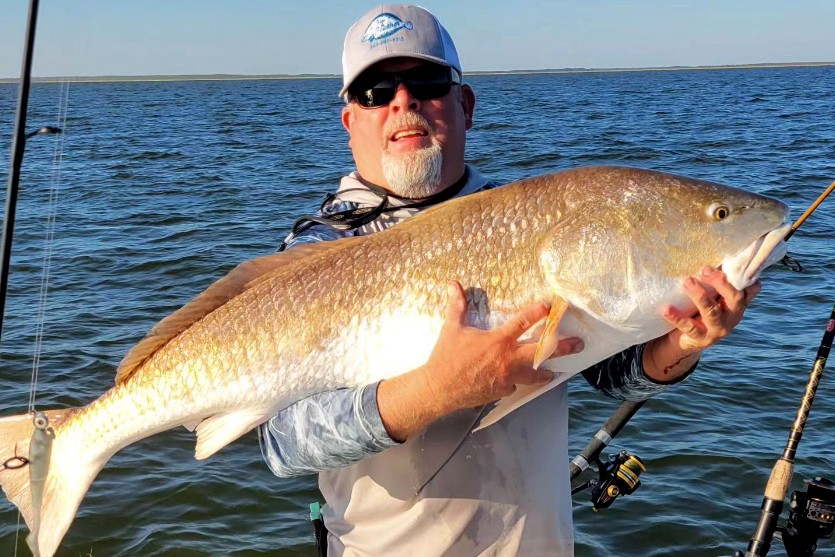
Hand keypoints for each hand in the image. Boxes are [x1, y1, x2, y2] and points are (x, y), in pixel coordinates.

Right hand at [377, 281, 583, 440]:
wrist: (440, 388)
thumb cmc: (446, 357)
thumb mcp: (451, 328)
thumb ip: (457, 306)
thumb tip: (454, 285)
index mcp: (498, 340)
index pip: (523, 322)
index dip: (538, 312)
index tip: (551, 306)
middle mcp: (508, 359)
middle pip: (541, 352)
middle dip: (563, 347)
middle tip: (579, 344)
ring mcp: (507, 377)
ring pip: (534, 375)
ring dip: (545, 372)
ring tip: (554, 372)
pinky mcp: (501, 391)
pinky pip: (514, 385)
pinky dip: (515, 381)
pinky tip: (515, 380)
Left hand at [644, 265, 760, 381]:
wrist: (688, 339)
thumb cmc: (701, 310)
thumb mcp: (712, 296)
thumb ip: (715, 282)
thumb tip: (706, 259)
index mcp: (737, 303)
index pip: (750, 290)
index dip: (747, 278)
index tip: (732, 263)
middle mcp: (732, 316)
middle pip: (734, 298)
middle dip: (720, 282)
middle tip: (704, 269)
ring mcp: (718, 329)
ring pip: (712, 312)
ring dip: (700, 296)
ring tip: (687, 282)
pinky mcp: (701, 338)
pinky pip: (689, 327)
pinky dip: (677, 317)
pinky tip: (666, 309)